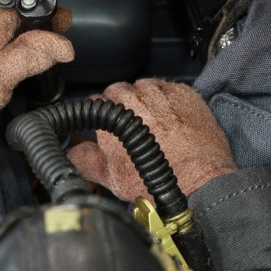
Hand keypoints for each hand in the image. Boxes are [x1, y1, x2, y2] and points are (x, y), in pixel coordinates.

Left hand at [0, 0, 74, 156]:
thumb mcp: (2, 78)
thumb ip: (30, 57)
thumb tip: (62, 46)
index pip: (19, 2)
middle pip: (16, 7)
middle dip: (42, 8)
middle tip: (64, 17)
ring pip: (10, 18)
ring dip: (34, 20)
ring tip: (57, 26)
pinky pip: (3, 30)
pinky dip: (21, 30)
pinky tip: (33, 40)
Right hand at [67, 79, 235, 199]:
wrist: (200, 183)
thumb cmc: (156, 183)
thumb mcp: (108, 178)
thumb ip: (82, 159)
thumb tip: (70, 149)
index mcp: (113, 112)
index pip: (94, 103)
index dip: (98, 118)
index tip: (103, 128)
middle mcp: (136, 95)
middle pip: (119, 92)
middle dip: (121, 109)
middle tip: (129, 133)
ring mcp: (163, 91)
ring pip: (144, 88)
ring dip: (145, 102)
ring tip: (153, 128)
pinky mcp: (185, 93)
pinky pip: (169, 89)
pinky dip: (167, 102)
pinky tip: (171, 123)